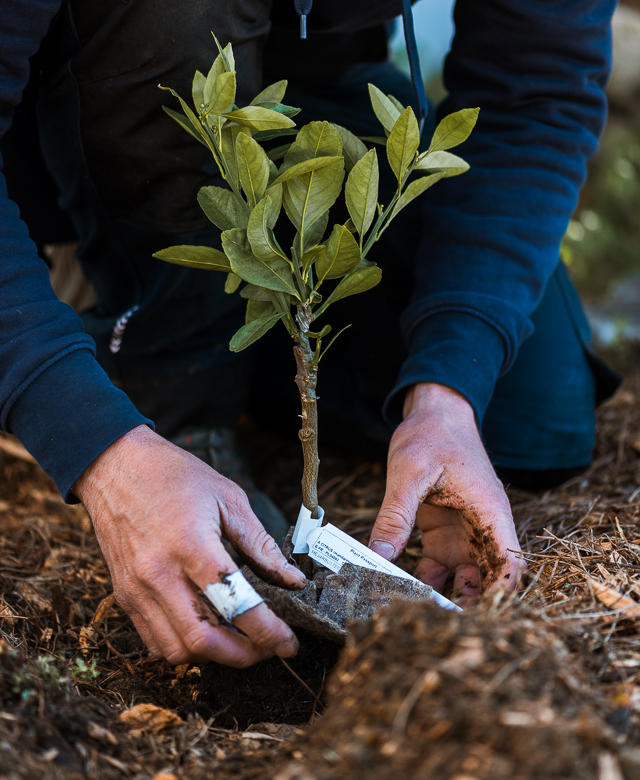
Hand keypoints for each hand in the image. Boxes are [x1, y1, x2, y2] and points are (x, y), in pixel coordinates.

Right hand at [73, 425, 305, 666]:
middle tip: (267, 648)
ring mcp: (137, 589)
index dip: (268, 632)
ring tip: (239, 641)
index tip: (288, 643)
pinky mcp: (125, 595)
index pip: (235, 605)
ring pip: (176, 650)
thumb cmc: (174, 476)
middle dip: (243, 656)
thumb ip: (260, 544)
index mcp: (192, 545)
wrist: (115, 466)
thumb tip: (292, 580)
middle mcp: (160, 574)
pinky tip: (205, 631)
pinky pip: (154, 641)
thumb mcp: (228, 498)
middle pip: (204, 641)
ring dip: (213, 656)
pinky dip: (183, 648)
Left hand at [369, 383, 523, 602]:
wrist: (434, 413)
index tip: (481, 620)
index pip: (508, 562)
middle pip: (488, 577)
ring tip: (420, 618)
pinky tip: (404, 594)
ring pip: (463, 577)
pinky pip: (438, 566)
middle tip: (443, 629)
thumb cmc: (433, 435)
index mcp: (490, 512)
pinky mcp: (443, 532)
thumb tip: (377, 556)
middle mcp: (482, 527)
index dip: (501, 594)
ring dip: (447, 597)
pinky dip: (426, 581)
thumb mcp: (410, 472)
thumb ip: (396, 515)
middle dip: (472, 605)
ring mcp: (463, 532)